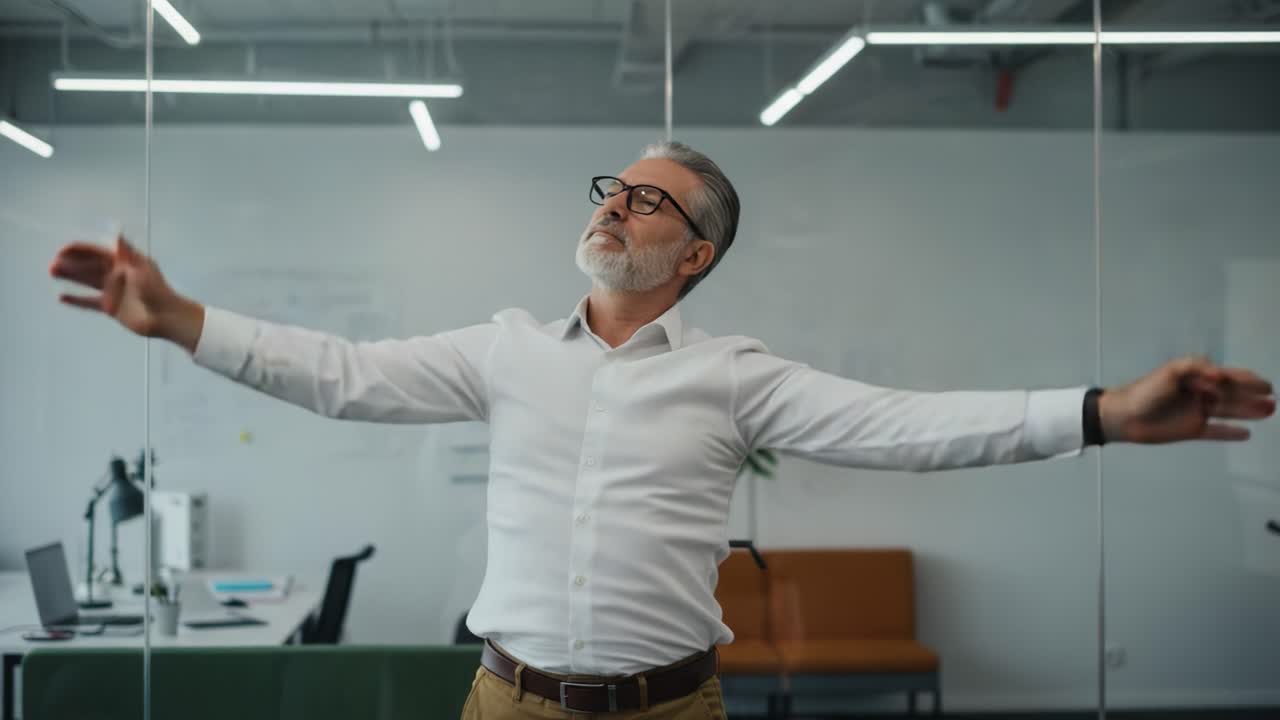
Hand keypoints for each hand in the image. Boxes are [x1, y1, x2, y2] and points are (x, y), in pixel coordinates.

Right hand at [49, 236, 204, 352]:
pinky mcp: (111, 308)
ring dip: (71, 277)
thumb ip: (127, 252)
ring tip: (52, 273)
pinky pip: (90, 302)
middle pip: (89, 267)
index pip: (98, 253)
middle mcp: (116, 275)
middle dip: (71, 264)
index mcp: (124, 263)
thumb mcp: (142, 268)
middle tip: (52, 265)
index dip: (81, 250)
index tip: (62, 250)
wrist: (166, 317)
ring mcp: (113, 292)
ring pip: (87, 282)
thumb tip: (117, 232)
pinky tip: (61, 296)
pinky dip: (77, 300)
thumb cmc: (156, 290)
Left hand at [1099, 356, 1274, 443]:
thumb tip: (1222, 375)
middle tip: (1273, 399)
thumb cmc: (1146, 391)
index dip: (1247, 380)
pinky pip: (1216, 432)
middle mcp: (1200, 394)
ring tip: (1269, 411)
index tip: (1266, 384)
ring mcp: (1196, 413)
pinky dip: (1230, 433)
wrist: (1124, 417)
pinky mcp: (1191, 430)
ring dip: (1248, 412)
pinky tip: (1247, 434)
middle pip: (1232, 394)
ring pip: (1229, 411)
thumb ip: (1197, 368)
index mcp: (1196, 378)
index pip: (1227, 377)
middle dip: (1253, 396)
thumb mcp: (1170, 372)